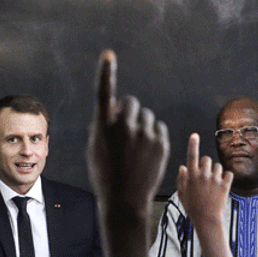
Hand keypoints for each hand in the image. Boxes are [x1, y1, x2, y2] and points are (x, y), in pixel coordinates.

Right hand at [87, 50, 168, 217]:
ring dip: (141, 125)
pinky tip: (146, 152)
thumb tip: (116, 110)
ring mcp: (145, 134)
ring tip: (135, 148)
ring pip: (147, 116)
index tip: (108, 55)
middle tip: (125, 130)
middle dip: (129, 112)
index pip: (104, 92)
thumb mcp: (96, 149)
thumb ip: (104, 126)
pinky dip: (153, 135)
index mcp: (104, 126)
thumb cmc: (105, 174)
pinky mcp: (161, 142)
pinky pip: (158, 128)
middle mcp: (125, 126)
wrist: (125, 201)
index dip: (106, 72)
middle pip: (131, 103)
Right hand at [177, 133, 231, 223]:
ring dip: (216, 172)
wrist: (206, 220)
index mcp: (191, 176)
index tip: (194, 135)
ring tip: (213, 184)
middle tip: (205, 176)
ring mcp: (215, 180)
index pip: (192, 156)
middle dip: (206, 165)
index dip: (193, 144)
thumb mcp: (182, 194)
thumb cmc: (193, 208)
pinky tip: (222, 185)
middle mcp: (203, 175)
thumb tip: (183, 167)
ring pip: (218, 166)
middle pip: (206, 159)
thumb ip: (182, 179)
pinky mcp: (225, 185)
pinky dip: (226, 178)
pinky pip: (228, 173)